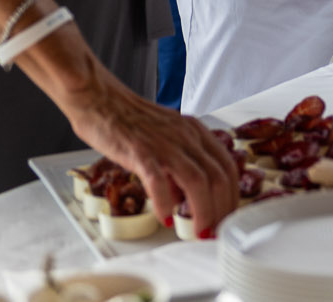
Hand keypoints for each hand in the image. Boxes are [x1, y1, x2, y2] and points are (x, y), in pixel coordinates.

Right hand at [65, 68, 237, 230]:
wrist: (100, 100)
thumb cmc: (131, 121)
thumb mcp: (167, 138)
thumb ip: (179, 165)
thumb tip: (182, 200)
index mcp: (195, 131)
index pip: (227, 166)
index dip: (232, 195)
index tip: (227, 216)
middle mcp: (186, 136)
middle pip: (218, 176)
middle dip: (222, 209)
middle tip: (215, 231)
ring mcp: (165, 143)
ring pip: (198, 181)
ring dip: (203, 211)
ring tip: (198, 232)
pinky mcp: (140, 152)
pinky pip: (159, 181)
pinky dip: (165, 204)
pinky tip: (165, 218)